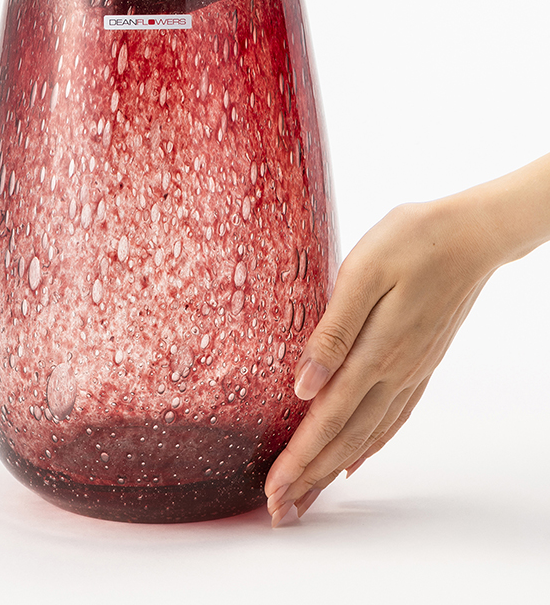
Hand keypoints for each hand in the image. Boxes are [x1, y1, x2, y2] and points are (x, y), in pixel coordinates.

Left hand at [264, 154, 549, 524]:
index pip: (328, 419)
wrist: (471, 234)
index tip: (275, 490)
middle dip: (311, 477)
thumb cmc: (412, 240)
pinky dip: (371, 445)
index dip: (299, 458)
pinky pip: (393, 417)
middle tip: (283, 512)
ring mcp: (411, 371)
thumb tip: (304, 385)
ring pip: (368, 435)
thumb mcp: (363, 272)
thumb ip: (333, 331)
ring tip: (312, 496)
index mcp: (375, 352)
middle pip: (346, 439)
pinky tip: (359, 457)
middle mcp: (395, 372)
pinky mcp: (421, 362)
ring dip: (336, 469)